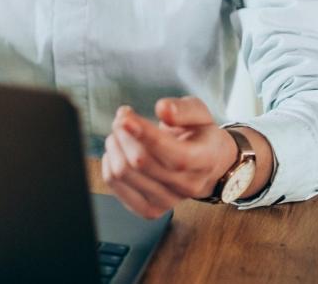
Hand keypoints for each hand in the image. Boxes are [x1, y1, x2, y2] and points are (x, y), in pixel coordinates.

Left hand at [101, 97, 236, 218]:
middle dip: (124, 134)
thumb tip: (163, 109)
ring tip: (120, 131)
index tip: (126, 117)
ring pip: (124, 173)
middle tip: (123, 117)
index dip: (146, 135)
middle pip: (141, 162)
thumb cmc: (200, 134)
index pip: (173, 154)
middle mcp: (188, 186)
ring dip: (115, 145)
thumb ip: (183, 109)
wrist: (208, 165)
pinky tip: (118, 150)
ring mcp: (168, 201)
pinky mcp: (149, 209)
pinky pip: (115, 185)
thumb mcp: (199, 113)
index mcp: (205, 160)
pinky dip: (109, 162)